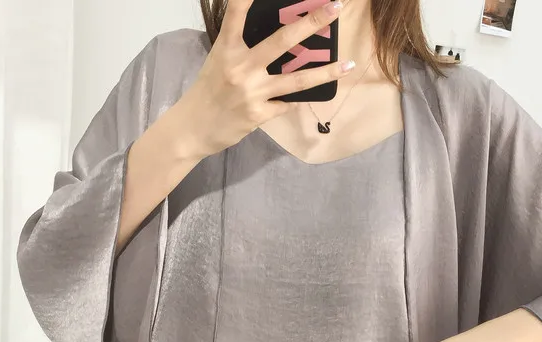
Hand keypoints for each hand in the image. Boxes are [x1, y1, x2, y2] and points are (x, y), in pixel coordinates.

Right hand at [178, 0, 352, 157]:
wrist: (193, 129)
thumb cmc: (208, 92)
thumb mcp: (219, 62)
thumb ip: (243, 49)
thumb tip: (278, 43)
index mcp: (227, 49)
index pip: (237, 15)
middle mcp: (241, 68)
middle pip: (282, 41)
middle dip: (311, 23)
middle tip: (334, 7)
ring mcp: (252, 93)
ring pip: (297, 81)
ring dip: (325, 73)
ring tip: (348, 65)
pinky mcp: (259, 115)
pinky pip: (286, 105)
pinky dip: (293, 101)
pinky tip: (306, 97)